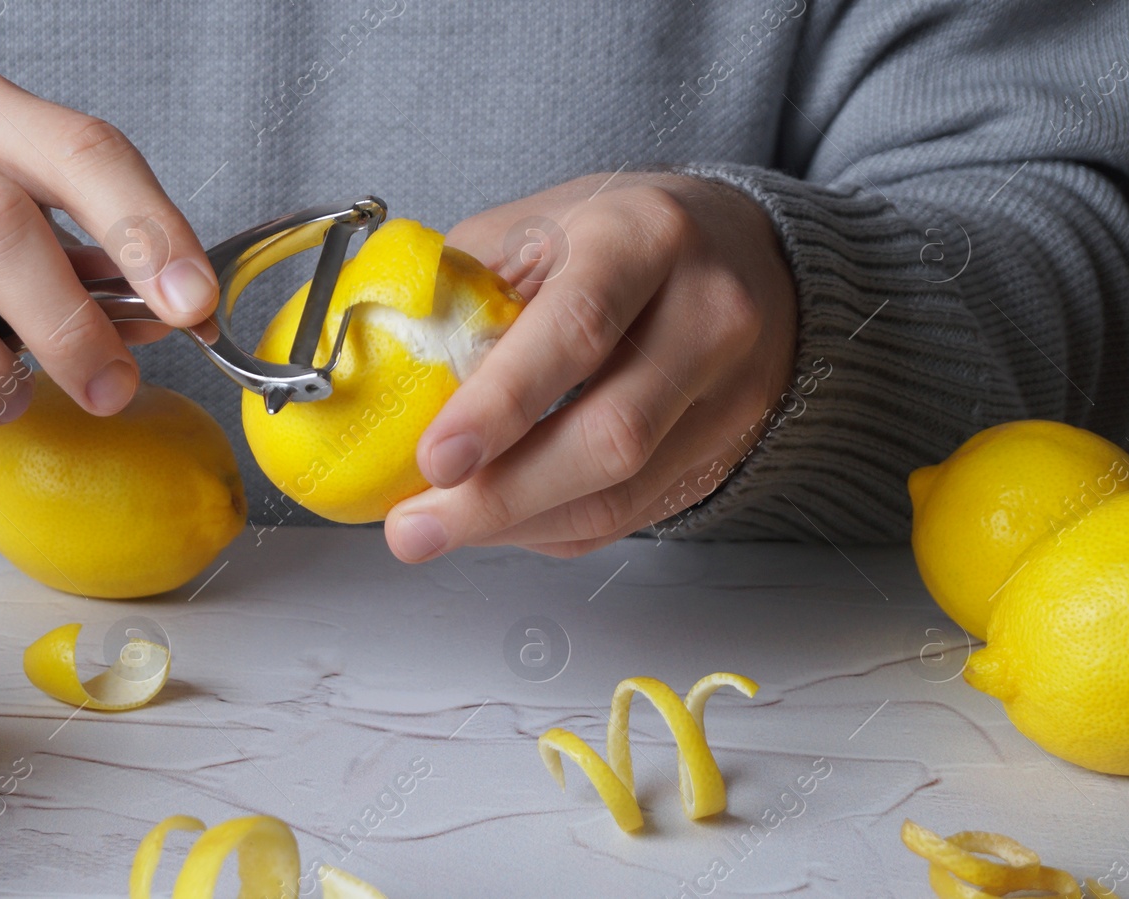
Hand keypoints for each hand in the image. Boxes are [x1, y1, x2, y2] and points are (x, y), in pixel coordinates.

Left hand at [384, 173, 798, 560]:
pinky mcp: (726, 451)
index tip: (435, 459)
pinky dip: (550, 528)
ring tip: (437, 529)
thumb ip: (464, 290)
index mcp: (643, 238)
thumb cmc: (616, 236)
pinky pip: (628, 516)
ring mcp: (729, 393)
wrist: (743, 251)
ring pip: (619, 494)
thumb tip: (385, 367)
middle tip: (415, 525)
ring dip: (515, 525)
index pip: (577, 330)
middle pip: (609, 435)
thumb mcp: (537, 226)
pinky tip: (498, 520)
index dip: (501, 405)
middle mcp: (706, 314)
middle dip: (499, 496)